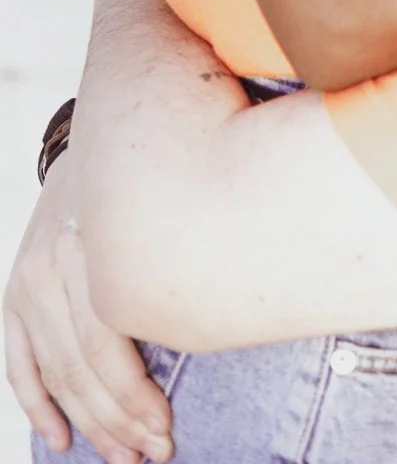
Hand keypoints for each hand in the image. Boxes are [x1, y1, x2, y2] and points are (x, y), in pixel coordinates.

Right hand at [2, 159, 172, 463]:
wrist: (96, 137)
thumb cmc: (148, 178)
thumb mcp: (162, 210)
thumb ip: (165, 268)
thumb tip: (206, 332)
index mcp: (92, 246)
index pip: (110, 346)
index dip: (137, 396)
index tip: (168, 429)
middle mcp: (52, 265)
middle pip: (83, 368)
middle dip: (120, 420)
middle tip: (155, 453)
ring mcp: (26, 281)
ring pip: (57, 372)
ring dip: (90, 423)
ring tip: (124, 456)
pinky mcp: (12, 293)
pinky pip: (19, 363)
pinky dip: (39, 406)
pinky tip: (62, 440)